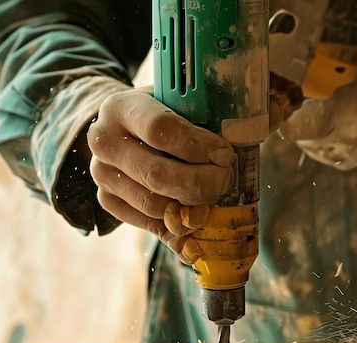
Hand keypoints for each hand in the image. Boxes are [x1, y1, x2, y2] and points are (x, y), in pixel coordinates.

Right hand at [87, 87, 235, 263]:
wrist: (127, 128)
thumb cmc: (165, 114)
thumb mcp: (182, 103)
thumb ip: (208, 117)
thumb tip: (254, 129)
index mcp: (121, 107)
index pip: (161, 129)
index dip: (198, 146)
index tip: (225, 154)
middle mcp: (103, 141)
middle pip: (156, 174)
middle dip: (201, 183)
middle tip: (225, 179)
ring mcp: (101, 173)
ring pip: (153, 204)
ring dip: (191, 206)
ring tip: (213, 194)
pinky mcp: (107, 199)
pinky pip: (149, 222)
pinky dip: (178, 223)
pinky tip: (194, 210)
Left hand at [278, 41, 356, 169]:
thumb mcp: (348, 63)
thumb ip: (318, 75)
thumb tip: (287, 80)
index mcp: (345, 111)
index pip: (300, 129)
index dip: (287, 123)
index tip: (282, 114)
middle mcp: (355, 136)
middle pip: (309, 143)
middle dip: (299, 130)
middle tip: (296, 118)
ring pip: (324, 155)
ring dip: (313, 143)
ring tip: (312, 127)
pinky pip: (340, 160)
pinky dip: (330, 150)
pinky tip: (328, 137)